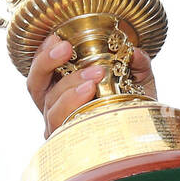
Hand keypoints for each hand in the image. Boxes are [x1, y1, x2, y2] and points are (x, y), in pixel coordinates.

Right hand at [26, 26, 154, 138]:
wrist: (144, 137)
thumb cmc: (132, 106)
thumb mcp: (137, 82)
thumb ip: (137, 65)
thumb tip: (135, 53)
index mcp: (62, 87)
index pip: (42, 67)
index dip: (44, 52)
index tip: (58, 38)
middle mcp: (55, 106)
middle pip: (35, 84)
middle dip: (47, 62)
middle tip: (66, 48)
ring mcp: (60, 125)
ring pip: (51, 105)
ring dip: (69, 86)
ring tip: (92, 76)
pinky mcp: (67, 142)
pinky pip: (62, 124)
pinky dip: (72, 106)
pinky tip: (89, 93)